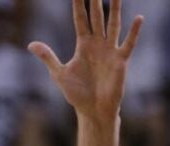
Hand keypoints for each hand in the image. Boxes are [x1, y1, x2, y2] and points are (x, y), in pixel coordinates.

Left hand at [28, 0, 142, 121]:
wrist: (93, 111)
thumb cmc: (77, 94)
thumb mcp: (59, 74)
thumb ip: (48, 57)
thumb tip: (30, 44)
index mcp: (83, 45)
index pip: (81, 18)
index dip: (79, 3)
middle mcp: (98, 44)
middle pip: (97, 16)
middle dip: (96, 0)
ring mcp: (110, 50)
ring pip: (113, 24)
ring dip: (115, 8)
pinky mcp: (120, 61)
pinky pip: (128, 43)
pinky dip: (134, 32)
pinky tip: (139, 18)